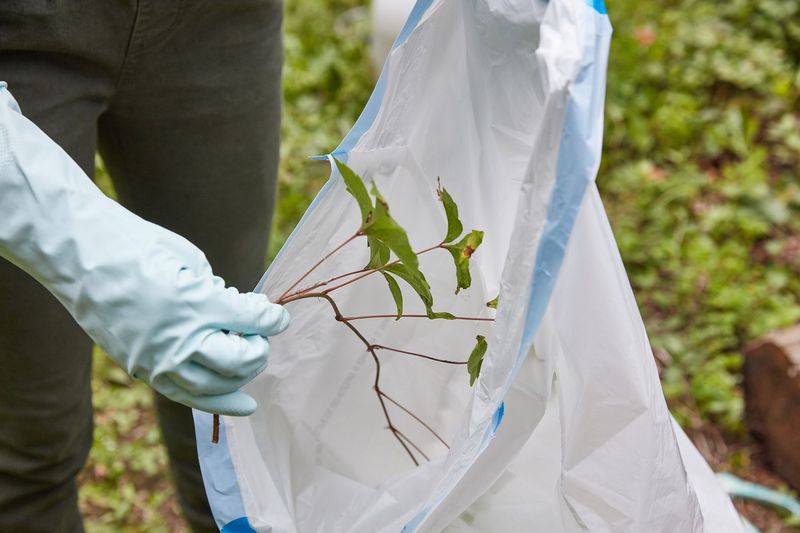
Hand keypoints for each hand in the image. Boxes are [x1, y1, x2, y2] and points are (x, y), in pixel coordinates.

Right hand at [0, 82, 286, 414]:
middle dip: (258, 350)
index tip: (278, 316)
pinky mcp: (141, 367)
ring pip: (213, 387)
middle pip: (238, 361)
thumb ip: (217, 292)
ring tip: (252, 366)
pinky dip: (215, 403)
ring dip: (240, 378)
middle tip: (261, 337)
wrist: (81, 254)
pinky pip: (183, 394)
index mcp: (196, 304)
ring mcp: (157, 359)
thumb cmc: (138, 246)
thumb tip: (238, 313)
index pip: (251, 321)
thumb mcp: (190, 260)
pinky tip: (241, 406)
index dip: (271, 319)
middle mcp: (179, 339)